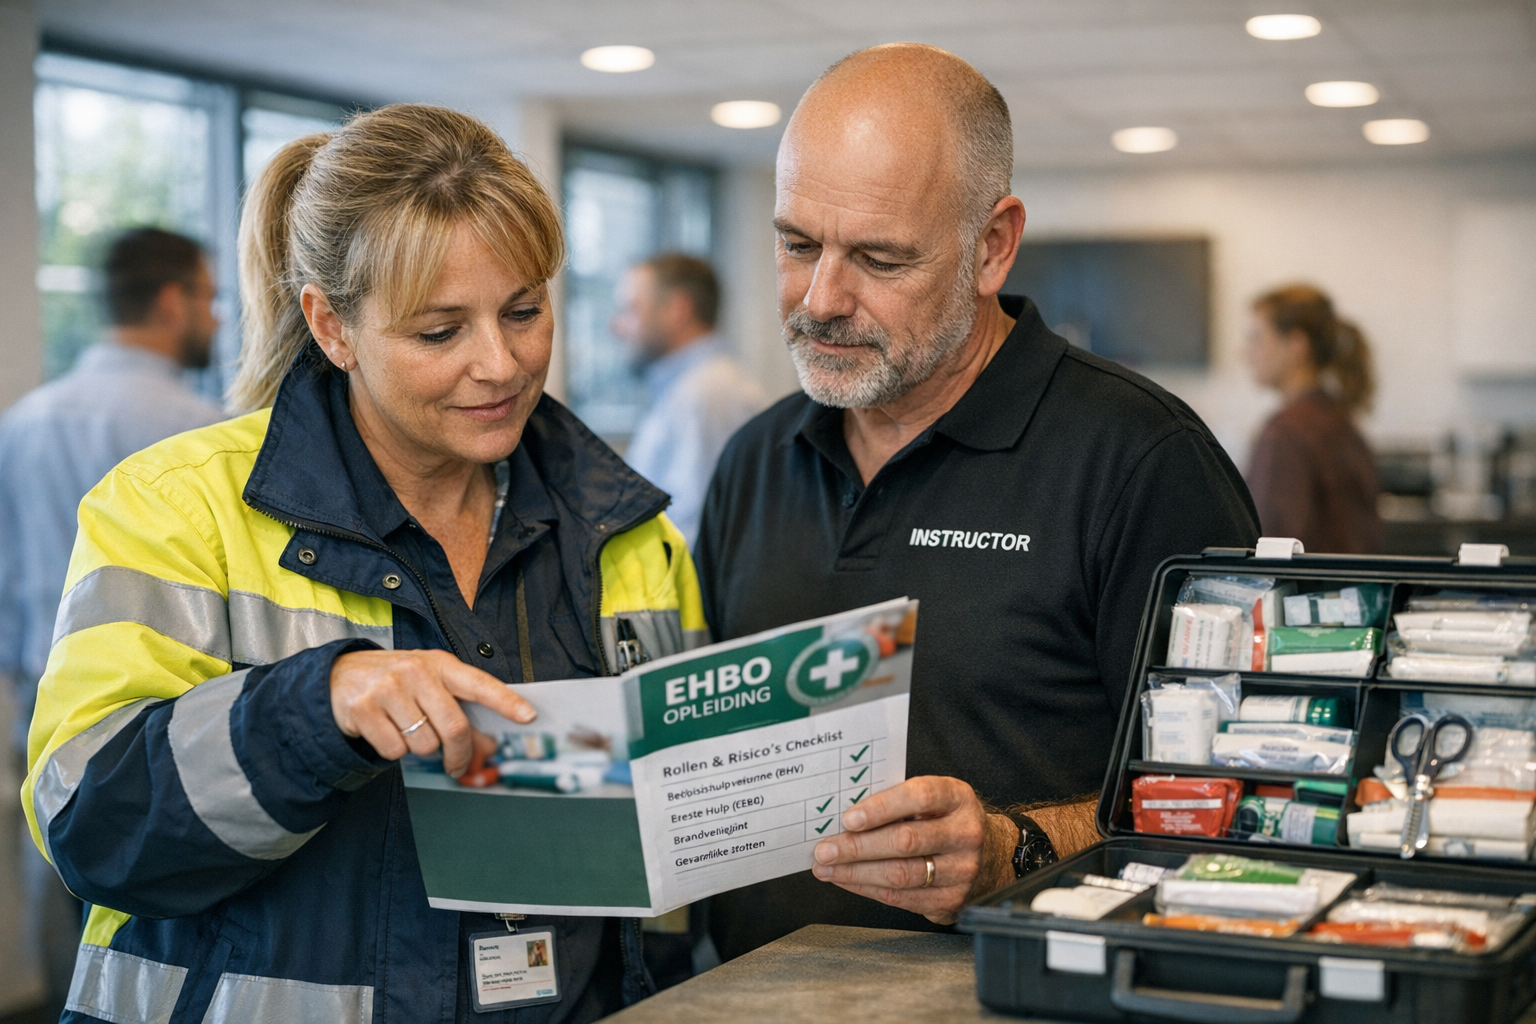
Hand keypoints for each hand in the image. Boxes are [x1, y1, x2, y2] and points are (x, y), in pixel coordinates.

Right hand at [329, 649, 534, 777]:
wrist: (338, 676)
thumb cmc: (395, 682)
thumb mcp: (428, 687)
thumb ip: (458, 711)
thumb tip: (487, 747)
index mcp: (439, 664)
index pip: (479, 684)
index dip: (506, 701)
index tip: (528, 716)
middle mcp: (415, 672)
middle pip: (453, 727)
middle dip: (459, 754)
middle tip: (457, 766)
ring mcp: (388, 688)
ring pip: (424, 744)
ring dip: (419, 748)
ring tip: (406, 729)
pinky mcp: (364, 708)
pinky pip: (395, 750)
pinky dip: (393, 750)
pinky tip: (384, 730)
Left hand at [809, 775, 1018, 924]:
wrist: (992, 854)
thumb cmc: (948, 820)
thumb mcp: (936, 799)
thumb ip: (900, 801)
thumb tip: (846, 816)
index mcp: (958, 798)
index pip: (919, 797)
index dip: (882, 807)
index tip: (849, 818)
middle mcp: (965, 834)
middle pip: (906, 842)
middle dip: (858, 847)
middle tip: (825, 849)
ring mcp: (962, 871)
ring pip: (901, 875)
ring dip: (856, 873)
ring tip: (827, 867)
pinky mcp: (951, 901)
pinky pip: (902, 898)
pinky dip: (868, 889)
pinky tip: (847, 880)